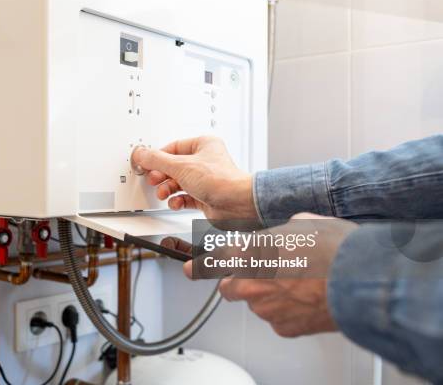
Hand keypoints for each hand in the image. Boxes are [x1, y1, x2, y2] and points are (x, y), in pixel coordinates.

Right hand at [132, 136, 255, 219]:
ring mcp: (204, 180)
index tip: (146, 163)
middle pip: (173, 166)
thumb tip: (141, 153)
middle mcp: (204, 161)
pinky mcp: (204, 197)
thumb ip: (157, 160)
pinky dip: (177, 201)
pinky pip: (184, 197)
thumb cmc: (220, 180)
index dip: (158, 156)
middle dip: (162, 175)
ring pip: (177, 183)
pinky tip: (176, 202)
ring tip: (164, 192)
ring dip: (167, 189)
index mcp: (203, 145)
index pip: (173, 148)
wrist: (236, 204)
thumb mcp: (181, 166)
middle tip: (154, 179)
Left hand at [184, 213, 357, 337]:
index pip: (212, 261)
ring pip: (256, 303)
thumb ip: (281, 232)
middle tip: (263, 274)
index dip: (198, 266)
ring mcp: (266, 307)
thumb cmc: (334, 249)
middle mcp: (251, 282)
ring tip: (299, 285)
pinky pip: (278, 319)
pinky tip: (307, 300)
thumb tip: (286, 234)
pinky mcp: (283, 327)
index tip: (190, 269)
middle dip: (239, 280)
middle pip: (229, 286)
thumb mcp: (303, 223)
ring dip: (269, 295)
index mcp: (250, 253)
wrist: (359, 280)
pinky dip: (287, 312)